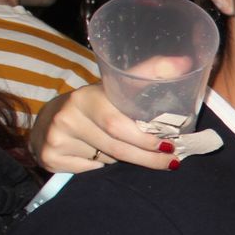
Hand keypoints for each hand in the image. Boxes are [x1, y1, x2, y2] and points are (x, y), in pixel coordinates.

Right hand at [31, 85, 172, 172]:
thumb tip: (184, 63)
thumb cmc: (95, 105)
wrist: (50, 119)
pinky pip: (90, 171)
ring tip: (136, 154)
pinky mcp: (50, 156)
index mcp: (88, 96)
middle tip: (171, 161)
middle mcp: (68, 115)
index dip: (146, 139)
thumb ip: (148, 76)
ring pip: (106, 160)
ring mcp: (56, 137)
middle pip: (116, 146)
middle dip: (147, 157)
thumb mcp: (116, 87)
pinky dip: (103, 168)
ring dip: (125, 160)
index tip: (171, 146)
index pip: (119, 123)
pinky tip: (103, 158)